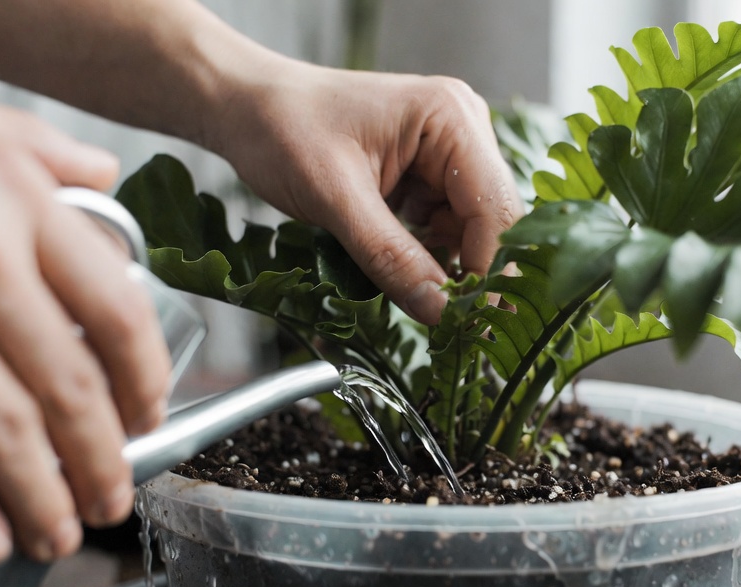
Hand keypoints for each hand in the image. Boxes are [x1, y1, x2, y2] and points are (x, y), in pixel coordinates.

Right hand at [0, 41, 171, 563]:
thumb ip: (42, 149)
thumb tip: (104, 171)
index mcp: (18, 203)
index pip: (117, 312)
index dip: (146, 380)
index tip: (148, 415)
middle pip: (71, 387)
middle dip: (103, 461)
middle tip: (114, 497)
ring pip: (4, 432)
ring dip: (44, 498)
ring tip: (62, 532)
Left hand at [204, 58, 522, 323]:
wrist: (246, 108)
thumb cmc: (282, 130)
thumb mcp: (335, 200)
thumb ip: (391, 257)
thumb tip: (440, 312)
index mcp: (450, 118)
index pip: (494, 208)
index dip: (487, 270)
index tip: (471, 324)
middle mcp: (461, 129)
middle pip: (490, 221)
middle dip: (469, 272)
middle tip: (448, 325)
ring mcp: (446, 153)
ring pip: (469, 231)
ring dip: (445, 268)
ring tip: (411, 293)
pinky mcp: (427, 175)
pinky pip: (443, 228)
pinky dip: (426, 257)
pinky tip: (401, 269)